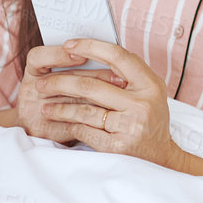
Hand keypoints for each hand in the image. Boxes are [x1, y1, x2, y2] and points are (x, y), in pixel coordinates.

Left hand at [27, 39, 180, 168]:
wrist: (161, 156)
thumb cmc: (151, 119)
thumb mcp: (149, 92)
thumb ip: (128, 75)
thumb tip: (94, 52)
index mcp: (150, 84)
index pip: (118, 57)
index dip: (91, 47)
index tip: (69, 45)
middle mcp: (142, 103)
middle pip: (91, 86)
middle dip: (60, 83)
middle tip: (41, 84)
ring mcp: (131, 125)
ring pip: (84, 111)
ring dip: (60, 109)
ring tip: (45, 107)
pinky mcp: (118, 146)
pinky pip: (85, 131)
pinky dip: (71, 126)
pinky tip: (61, 123)